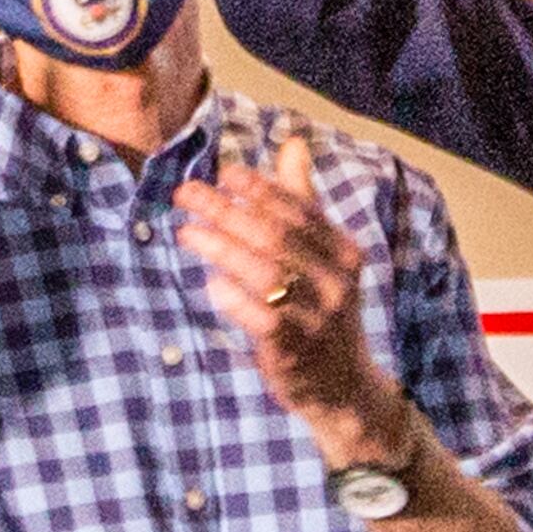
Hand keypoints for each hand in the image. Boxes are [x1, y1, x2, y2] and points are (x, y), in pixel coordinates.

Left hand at [174, 129, 393, 453]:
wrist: (344, 388)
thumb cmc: (323, 310)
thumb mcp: (325, 258)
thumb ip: (305, 203)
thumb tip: (294, 143)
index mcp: (346, 254)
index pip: (300, 211)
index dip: (261, 188)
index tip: (224, 172)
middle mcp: (336, 284)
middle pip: (276, 236)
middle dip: (227, 210)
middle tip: (187, 194)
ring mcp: (316, 319)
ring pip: (265, 273)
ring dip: (221, 247)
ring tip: (186, 232)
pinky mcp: (293, 352)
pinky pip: (258, 317)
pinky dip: (232, 297)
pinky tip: (210, 283)